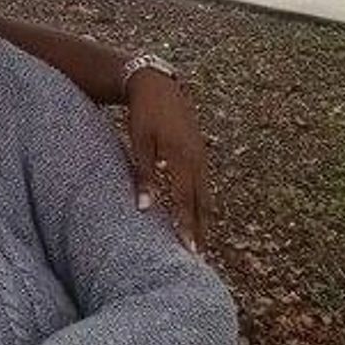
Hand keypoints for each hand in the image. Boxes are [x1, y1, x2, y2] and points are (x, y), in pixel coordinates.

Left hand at [126, 70, 210, 252]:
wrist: (159, 86)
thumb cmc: (143, 115)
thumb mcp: (139, 143)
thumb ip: (142, 176)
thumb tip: (145, 208)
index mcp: (181, 157)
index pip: (185, 201)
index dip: (187, 226)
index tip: (189, 251)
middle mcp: (197, 159)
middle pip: (201, 203)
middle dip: (200, 230)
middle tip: (200, 258)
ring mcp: (201, 155)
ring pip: (205, 194)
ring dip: (203, 219)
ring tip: (201, 243)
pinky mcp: (199, 153)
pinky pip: (203, 184)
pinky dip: (201, 203)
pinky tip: (197, 215)